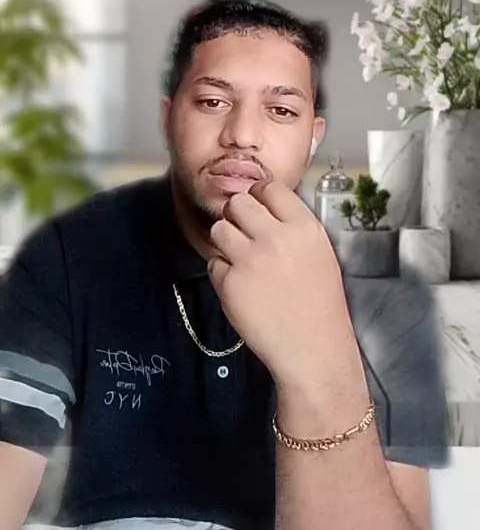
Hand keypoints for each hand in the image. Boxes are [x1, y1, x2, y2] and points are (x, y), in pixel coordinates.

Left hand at [208, 181, 367, 402]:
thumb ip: (293, 226)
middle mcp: (276, 238)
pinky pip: (214, 262)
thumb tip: (265, 207)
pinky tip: (240, 284)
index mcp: (304, 228)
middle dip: (237, 215)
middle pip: (239, 202)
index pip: (270, 188)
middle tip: (243, 231)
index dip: (259, 195)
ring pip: (219, 228)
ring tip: (239, 257)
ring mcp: (250, 260)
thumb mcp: (320, 252)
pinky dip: (222, 271)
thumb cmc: (321, 304)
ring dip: (225, 239)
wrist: (313, 349)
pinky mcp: (229, 283)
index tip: (257, 206)